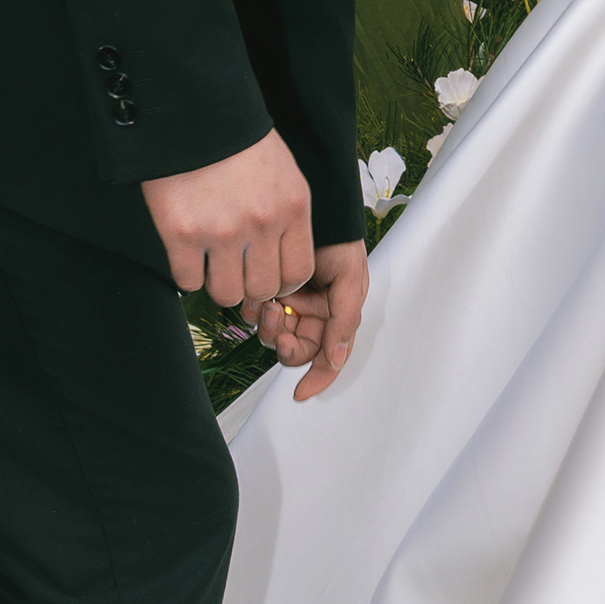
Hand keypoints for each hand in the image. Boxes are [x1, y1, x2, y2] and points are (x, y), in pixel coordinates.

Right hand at [144, 127, 314, 305]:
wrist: (196, 112)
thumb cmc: (239, 140)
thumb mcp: (284, 174)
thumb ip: (288, 216)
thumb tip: (283, 257)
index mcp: (292, 207)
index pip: (299, 272)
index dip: (282, 282)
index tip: (268, 275)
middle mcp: (262, 224)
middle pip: (263, 289)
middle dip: (250, 285)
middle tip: (237, 271)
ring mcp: (221, 232)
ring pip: (227, 294)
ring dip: (219, 283)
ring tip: (212, 264)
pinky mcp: (181, 234)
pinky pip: (189, 281)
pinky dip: (188, 274)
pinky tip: (189, 255)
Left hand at [245, 238, 370, 400]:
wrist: (310, 212)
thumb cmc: (337, 240)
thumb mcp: (349, 280)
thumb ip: (345, 320)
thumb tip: (336, 358)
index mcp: (337, 316)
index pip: (329, 357)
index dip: (318, 377)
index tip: (302, 391)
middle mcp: (313, 314)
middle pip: (297, 350)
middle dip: (286, 344)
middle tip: (282, 324)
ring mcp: (289, 305)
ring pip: (274, 336)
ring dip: (269, 326)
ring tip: (270, 302)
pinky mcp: (265, 294)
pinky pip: (255, 316)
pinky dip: (254, 311)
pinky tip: (259, 296)